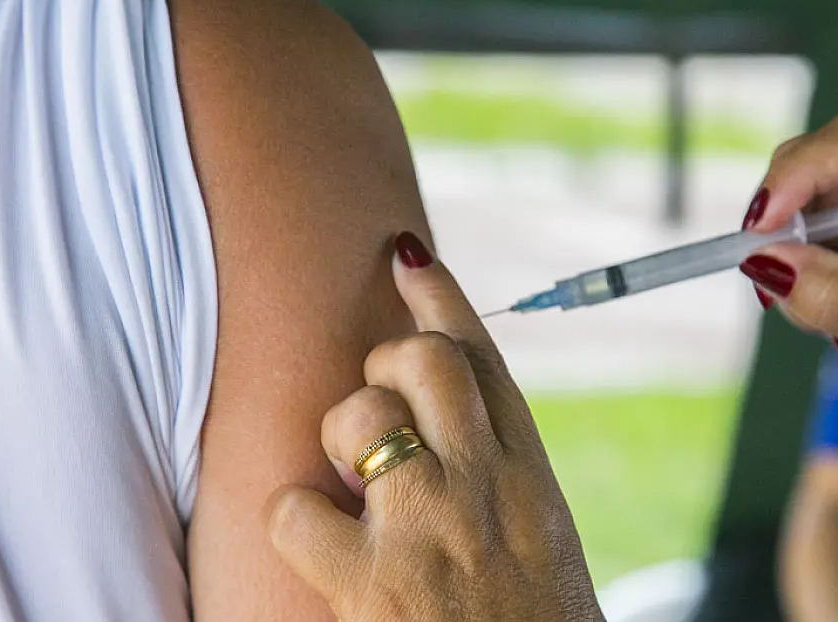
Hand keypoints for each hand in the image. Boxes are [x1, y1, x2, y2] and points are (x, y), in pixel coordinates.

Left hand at [265, 233, 601, 620]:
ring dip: (342, 440)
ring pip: (359, 415)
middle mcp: (484, 486)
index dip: (442, 298)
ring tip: (353, 487)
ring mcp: (427, 527)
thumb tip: (448, 432)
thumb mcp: (539, 544)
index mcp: (530, 479)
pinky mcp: (371, 581)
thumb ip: (497, 481)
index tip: (408, 257)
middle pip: (424, 361)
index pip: (484, 360)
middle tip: (380, 404)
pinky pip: (298, 506)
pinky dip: (297, 520)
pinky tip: (322, 548)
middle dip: (389, 363)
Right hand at [740, 116, 837, 418]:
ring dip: (792, 249)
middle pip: (822, 163)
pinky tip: (827, 312)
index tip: (759, 227)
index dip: (796, 175)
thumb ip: (832, 292)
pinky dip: (799, 272)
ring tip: (819, 310)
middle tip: (766, 267)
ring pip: (808, 203)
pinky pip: (810, 238)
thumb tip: (762, 261)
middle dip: (786, 212)